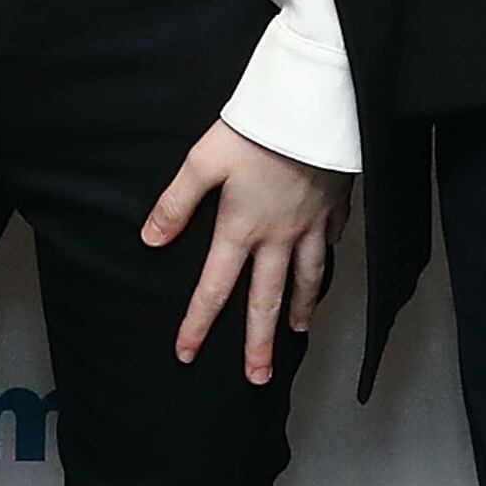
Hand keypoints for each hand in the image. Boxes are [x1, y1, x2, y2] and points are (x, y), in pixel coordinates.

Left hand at [141, 121, 348, 385]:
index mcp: (241, 229)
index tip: (187, 353)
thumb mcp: (204, 161)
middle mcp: (278, 237)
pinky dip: (327, 264)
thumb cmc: (256, 130)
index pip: (214, 288)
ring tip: (298, 331)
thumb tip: (151, 240)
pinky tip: (325, 270)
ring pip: (306, 279)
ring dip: (300, 309)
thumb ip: (176, 203)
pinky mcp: (334, 208)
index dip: (198, 323)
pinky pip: (331, 245)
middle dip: (259, 344)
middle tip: (258, 377)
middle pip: (266, 301)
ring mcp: (311, 226)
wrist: (314, 108)